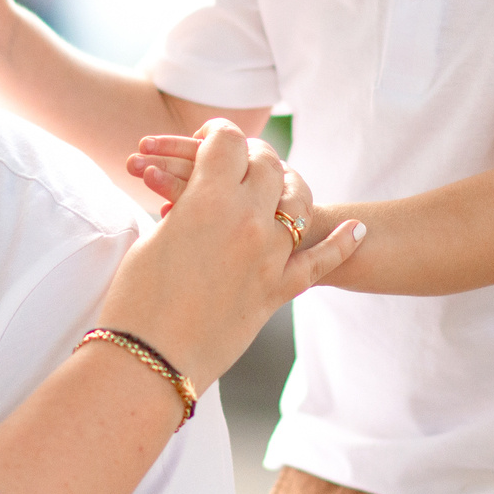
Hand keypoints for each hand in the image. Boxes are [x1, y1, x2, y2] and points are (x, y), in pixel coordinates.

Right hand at [94, 120, 362, 382]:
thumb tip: (198, 194)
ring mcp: (269, 256)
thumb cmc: (136, 300)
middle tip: (236, 163)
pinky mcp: (279, 290)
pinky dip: (343, 244)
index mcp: (207, 200)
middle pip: (267, 165)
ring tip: (279, 187)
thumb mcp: (153, 237)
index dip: (216, 133)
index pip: (227, 141)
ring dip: (289, 187)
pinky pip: (322, 262)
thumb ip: (184, 206)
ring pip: (299, 202)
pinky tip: (357, 230)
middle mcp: (246, 221)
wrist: (150, 359)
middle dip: (250, 156)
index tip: (208, 139)